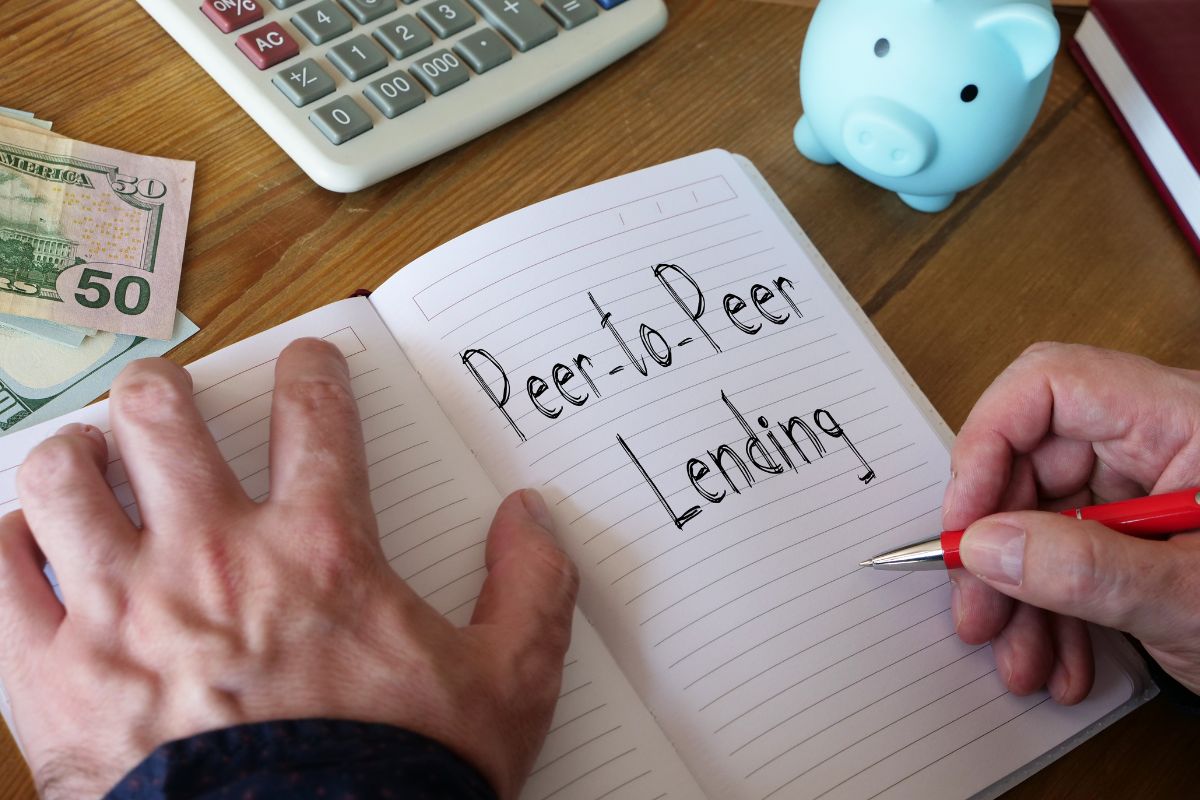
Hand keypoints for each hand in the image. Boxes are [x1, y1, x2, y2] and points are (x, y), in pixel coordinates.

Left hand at [0, 339, 578, 798]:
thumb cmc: (399, 781)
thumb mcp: (507, 684)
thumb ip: (531, 590)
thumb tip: (530, 518)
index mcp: (319, 551)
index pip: (314, 415)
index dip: (313, 369)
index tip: (309, 362)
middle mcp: (214, 558)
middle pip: (164, 417)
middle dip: (165, 390)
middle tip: (172, 398)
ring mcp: (123, 609)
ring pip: (67, 478)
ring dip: (78, 454)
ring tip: (91, 459)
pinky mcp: (55, 676)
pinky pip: (1, 577)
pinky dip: (9, 543)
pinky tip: (28, 540)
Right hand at [943, 343, 1199, 702]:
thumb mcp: (1194, 598)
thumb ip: (1087, 570)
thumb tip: (984, 545)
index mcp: (1186, 419)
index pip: (1052, 385)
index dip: (988, 442)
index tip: (967, 519)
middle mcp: (1161, 441)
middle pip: (1034, 461)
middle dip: (998, 547)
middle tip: (977, 612)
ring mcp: (1150, 489)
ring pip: (1043, 519)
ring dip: (1022, 597)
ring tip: (1020, 660)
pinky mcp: (1143, 533)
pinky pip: (1071, 556)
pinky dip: (1056, 611)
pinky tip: (1063, 660)